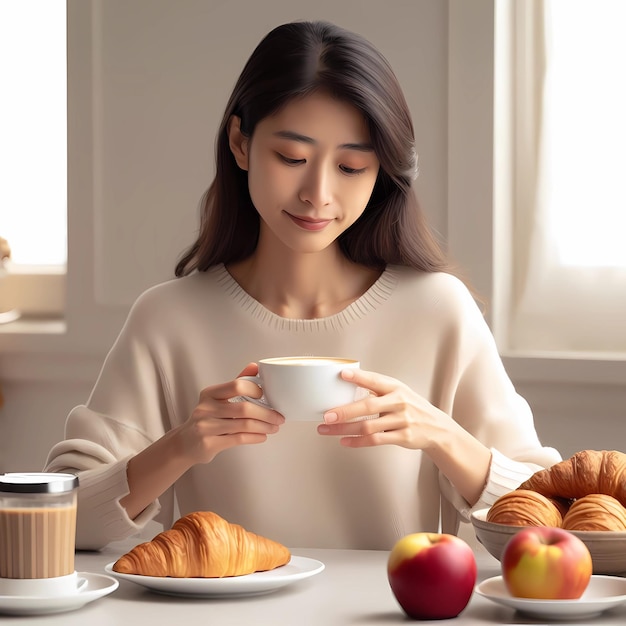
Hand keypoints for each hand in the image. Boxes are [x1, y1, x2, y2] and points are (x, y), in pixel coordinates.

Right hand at [176, 363, 284, 464]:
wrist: (185, 444)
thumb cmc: (206, 419)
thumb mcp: (217, 399)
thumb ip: (237, 383)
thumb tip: (255, 366)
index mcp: (210, 393)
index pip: (237, 385)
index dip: (256, 390)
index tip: (268, 396)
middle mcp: (205, 408)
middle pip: (244, 408)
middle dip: (267, 413)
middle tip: (279, 417)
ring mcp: (206, 426)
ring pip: (244, 425)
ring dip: (264, 426)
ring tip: (274, 428)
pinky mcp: (209, 443)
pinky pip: (239, 439)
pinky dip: (255, 437)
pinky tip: (262, 436)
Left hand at [316, 368, 448, 448]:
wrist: (437, 427)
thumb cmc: (411, 406)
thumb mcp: (399, 392)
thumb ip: (377, 389)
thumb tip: (347, 383)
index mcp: (396, 387)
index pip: (375, 380)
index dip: (359, 377)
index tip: (342, 374)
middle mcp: (399, 402)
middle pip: (368, 407)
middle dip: (345, 411)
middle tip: (327, 415)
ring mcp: (402, 421)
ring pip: (368, 427)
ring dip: (344, 429)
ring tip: (326, 429)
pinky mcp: (403, 437)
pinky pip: (375, 441)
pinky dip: (357, 442)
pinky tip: (344, 441)